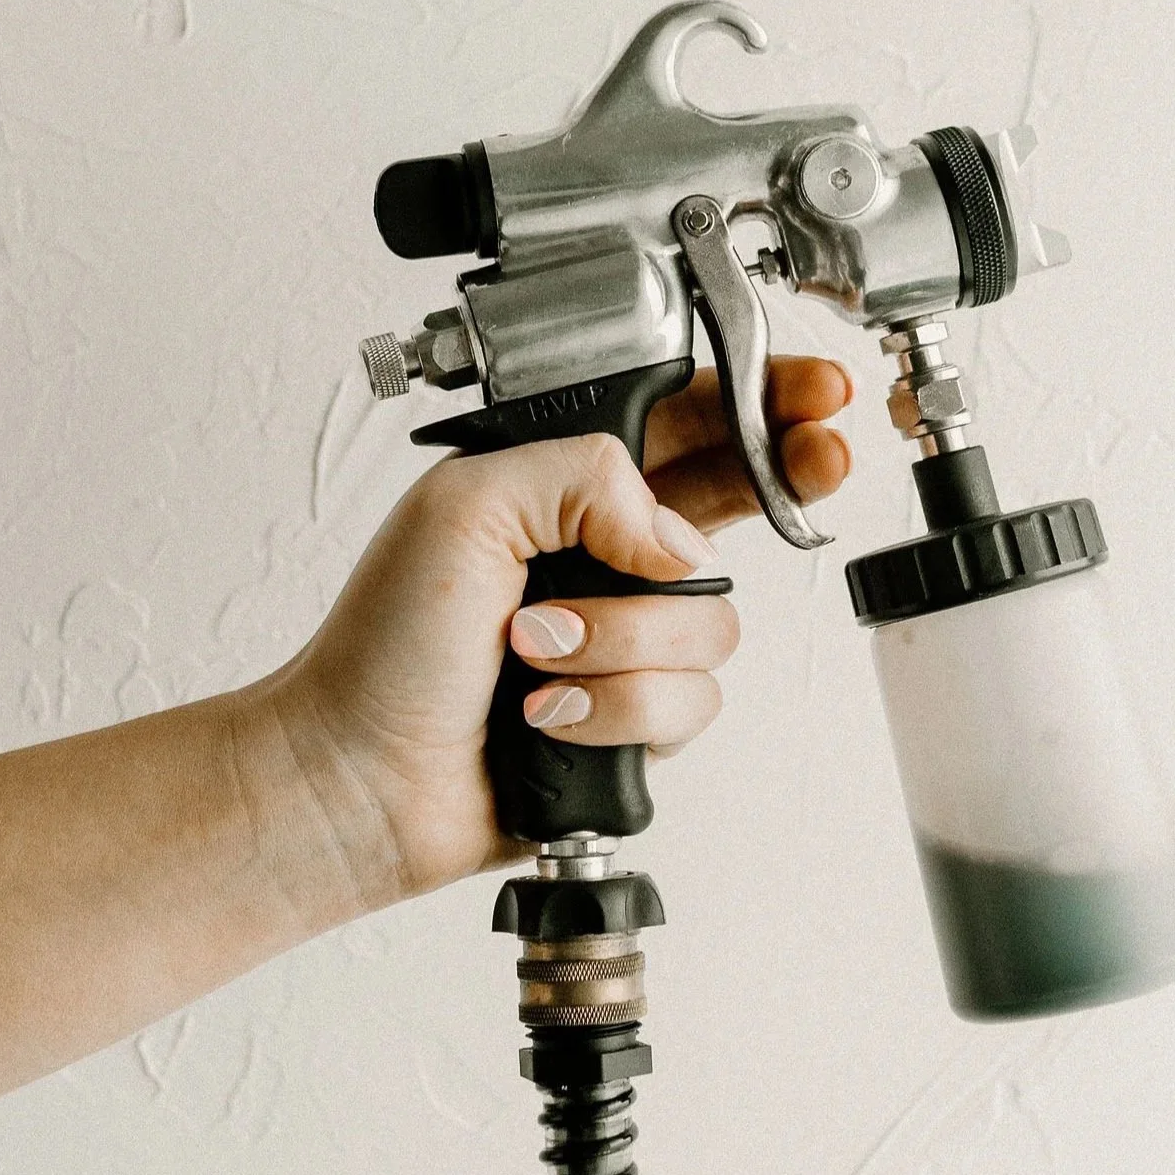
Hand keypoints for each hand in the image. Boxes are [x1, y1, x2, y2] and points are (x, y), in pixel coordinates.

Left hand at [240, 359, 854, 908]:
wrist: (360, 777)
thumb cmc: (382, 646)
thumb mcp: (467, 503)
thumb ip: (585, 474)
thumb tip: (672, 536)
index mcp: (559, 486)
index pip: (680, 422)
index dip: (756, 404)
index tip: (813, 397)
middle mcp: (602, 558)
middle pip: (735, 508)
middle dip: (775, 488)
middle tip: (814, 465)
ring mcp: (624, 641)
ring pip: (712, 623)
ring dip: (621, 642)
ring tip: (535, 654)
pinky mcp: (635, 719)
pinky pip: (690, 704)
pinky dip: (615, 711)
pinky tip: (550, 716)